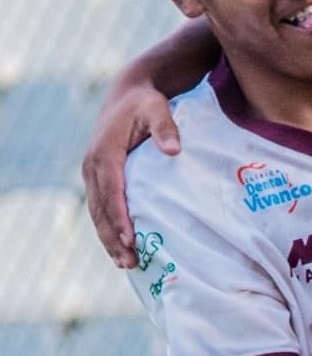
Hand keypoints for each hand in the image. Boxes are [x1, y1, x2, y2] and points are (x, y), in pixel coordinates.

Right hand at [81, 81, 180, 267]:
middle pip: (101, 209)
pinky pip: (100, 206)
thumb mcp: (158, 108)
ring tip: (126, 263)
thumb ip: (166, 128)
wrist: (129, 91)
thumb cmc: (147, 101)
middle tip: (130, 262)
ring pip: (97, 212)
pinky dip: (108, 227)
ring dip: (109, 238)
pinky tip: (120, 246)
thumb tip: (174, 150)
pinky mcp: (99, 176)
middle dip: (113, 238)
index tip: (131, 239)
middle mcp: (93, 165)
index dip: (120, 217)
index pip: (112, 192)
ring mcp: (93, 172)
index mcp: (105, 153)